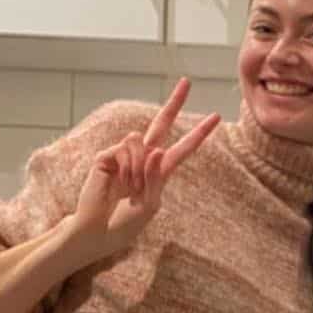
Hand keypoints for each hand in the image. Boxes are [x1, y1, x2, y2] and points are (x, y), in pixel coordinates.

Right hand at [67, 78, 219, 263]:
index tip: (215, 117)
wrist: (98, 231)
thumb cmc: (124, 223)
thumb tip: (155, 149)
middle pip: (161, 124)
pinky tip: (117, 182)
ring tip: (128, 188)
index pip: (182, 148)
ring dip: (138, 169)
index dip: (198, 133)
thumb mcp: (150, 204)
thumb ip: (156, 177)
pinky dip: (127, 168)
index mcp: (159, 171)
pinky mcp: (106, 156)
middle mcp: (142, 158)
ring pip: (142, 143)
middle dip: (175, 103)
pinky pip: (126, 149)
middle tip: (187, 82)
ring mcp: (124, 155)